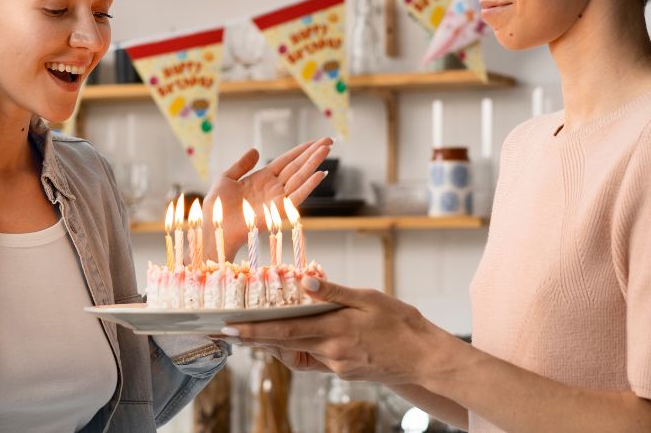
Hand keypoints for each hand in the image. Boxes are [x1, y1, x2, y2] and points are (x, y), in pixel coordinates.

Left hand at [204, 137, 331, 257]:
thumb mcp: (227, 178)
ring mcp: (277, 199)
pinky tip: (320, 174)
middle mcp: (273, 188)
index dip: (301, 150)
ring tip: (326, 149)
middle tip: (329, 140)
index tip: (315, 141)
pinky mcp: (278, 211)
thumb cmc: (217, 207)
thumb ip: (242, 164)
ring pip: (300, 178)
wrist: (213, 226)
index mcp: (263, 179)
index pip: (287, 161)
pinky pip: (297, 197)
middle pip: (297, 167)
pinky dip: (309, 186)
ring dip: (314, 163)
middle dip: (313, 153)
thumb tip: (255, 150)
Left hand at [226, 277, 453, 385]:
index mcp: (336, 330)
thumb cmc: (401, 322)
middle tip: (226, 332)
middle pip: (283, 344)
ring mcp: (336, 365)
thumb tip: (305, 280)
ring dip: (273, 343)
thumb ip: (334, 292)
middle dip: (253, 338)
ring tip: (252, 331)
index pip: (286, 330)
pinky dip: (298, 347)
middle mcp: (331, 352)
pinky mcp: (342, 371)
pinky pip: (313, 358)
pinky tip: (293, 336)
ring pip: (296, 352)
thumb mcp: (369, 299)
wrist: (424, 357)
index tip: (230, 327)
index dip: (255, 329)